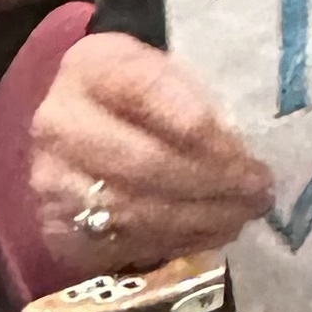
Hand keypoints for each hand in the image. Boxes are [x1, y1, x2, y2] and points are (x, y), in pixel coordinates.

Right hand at [30, 28, 273, 273]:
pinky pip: (125, 244)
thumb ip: (196, 99)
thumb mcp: (164, 71)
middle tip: (259, 193)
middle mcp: (59, 124)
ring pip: (138, 211)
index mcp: (91, 67)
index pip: (152, 95)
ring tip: (244, 215)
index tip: (250, 155)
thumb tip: (244, 152)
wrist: (78, 127)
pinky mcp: (56, 229)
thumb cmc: (139, 95)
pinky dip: (178, 242)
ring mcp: (52, 182)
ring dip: (202, 219)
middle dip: (214, 183)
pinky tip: (212, 232)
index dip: (207, 131)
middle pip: (146, 163)